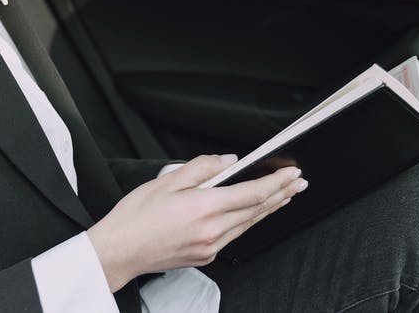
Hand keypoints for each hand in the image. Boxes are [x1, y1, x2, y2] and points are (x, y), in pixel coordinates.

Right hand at [87, 154, 307, 290]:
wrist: (118, 251)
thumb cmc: (134, 217)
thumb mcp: (165, 181)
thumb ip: (201, 168)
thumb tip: (227, 162)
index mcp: (203, 208)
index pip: (252, 193)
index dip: (276, 182)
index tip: (292, 173)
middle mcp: (211, 230)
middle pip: (257, 210)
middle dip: (281, 194)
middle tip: (300, 183)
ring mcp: (210, 246)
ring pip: (249, 224)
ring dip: (269, 208)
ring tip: (284, 195)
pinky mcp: (205, 256)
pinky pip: (234, 235)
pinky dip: (248, 221)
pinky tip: (252, 213)